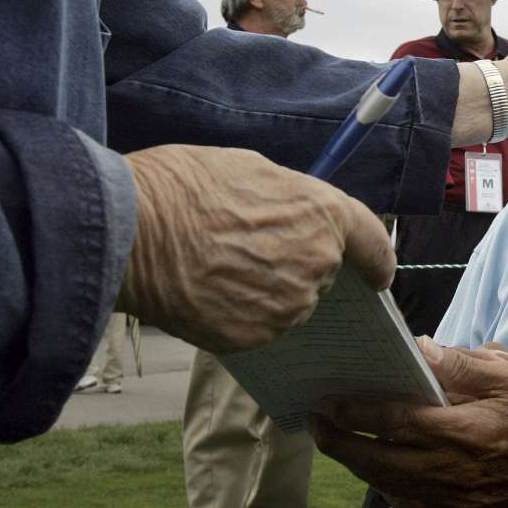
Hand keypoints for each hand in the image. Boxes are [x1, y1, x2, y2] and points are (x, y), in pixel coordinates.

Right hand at [116, 145, 394, 353]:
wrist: (129, 232)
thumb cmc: (182, 188)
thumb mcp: (249, 169)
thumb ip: (289, 199)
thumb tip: (295, 214)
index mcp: (324, 215)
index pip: (373, 244)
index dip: (378, 260)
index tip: (379, 274)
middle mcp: (317, 265)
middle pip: (322, 273)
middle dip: (296, 264)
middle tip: (249, 246)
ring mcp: (287, 306)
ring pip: (290, 303)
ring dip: (268, 292)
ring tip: (220, 267)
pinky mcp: (255, 338)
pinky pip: (259, 328)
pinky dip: (241, 315)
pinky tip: (209, 292)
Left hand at [310, 337, 507, 507]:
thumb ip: (460, 364)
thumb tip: (419, 349)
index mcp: (459, 431)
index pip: (389, 422)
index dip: (351, 412)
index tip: (325, 400)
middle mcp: (447, 469)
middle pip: (375, 460)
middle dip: (338, 441)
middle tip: (315, 422)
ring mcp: (450, 497)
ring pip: (386, 484)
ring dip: (357, 463)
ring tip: (337, 442)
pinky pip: (408, 502)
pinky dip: (385, 485)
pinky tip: (379, 469)